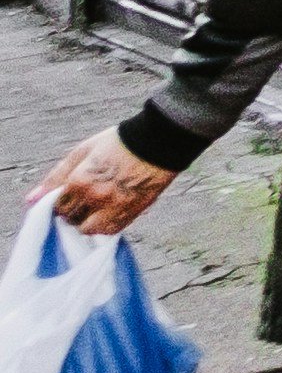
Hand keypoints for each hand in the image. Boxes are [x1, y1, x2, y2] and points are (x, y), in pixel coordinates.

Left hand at [37, 135, 168, 236]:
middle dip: (75, 212)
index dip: (64, 201)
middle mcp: (96, 197)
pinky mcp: (132, 213)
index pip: (58, 207)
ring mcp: (115, 207)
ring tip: (98, 208)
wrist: (158, 141)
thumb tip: (31, 200)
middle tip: (86, 200)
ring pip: (90, 230)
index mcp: (80, 181)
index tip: (72, 194)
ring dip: (90, 222)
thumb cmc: (118, 143)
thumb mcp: (82, 152)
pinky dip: (107, 225)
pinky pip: (111, 231)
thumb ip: (56, 177)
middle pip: (72, 220)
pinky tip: (111, 210)